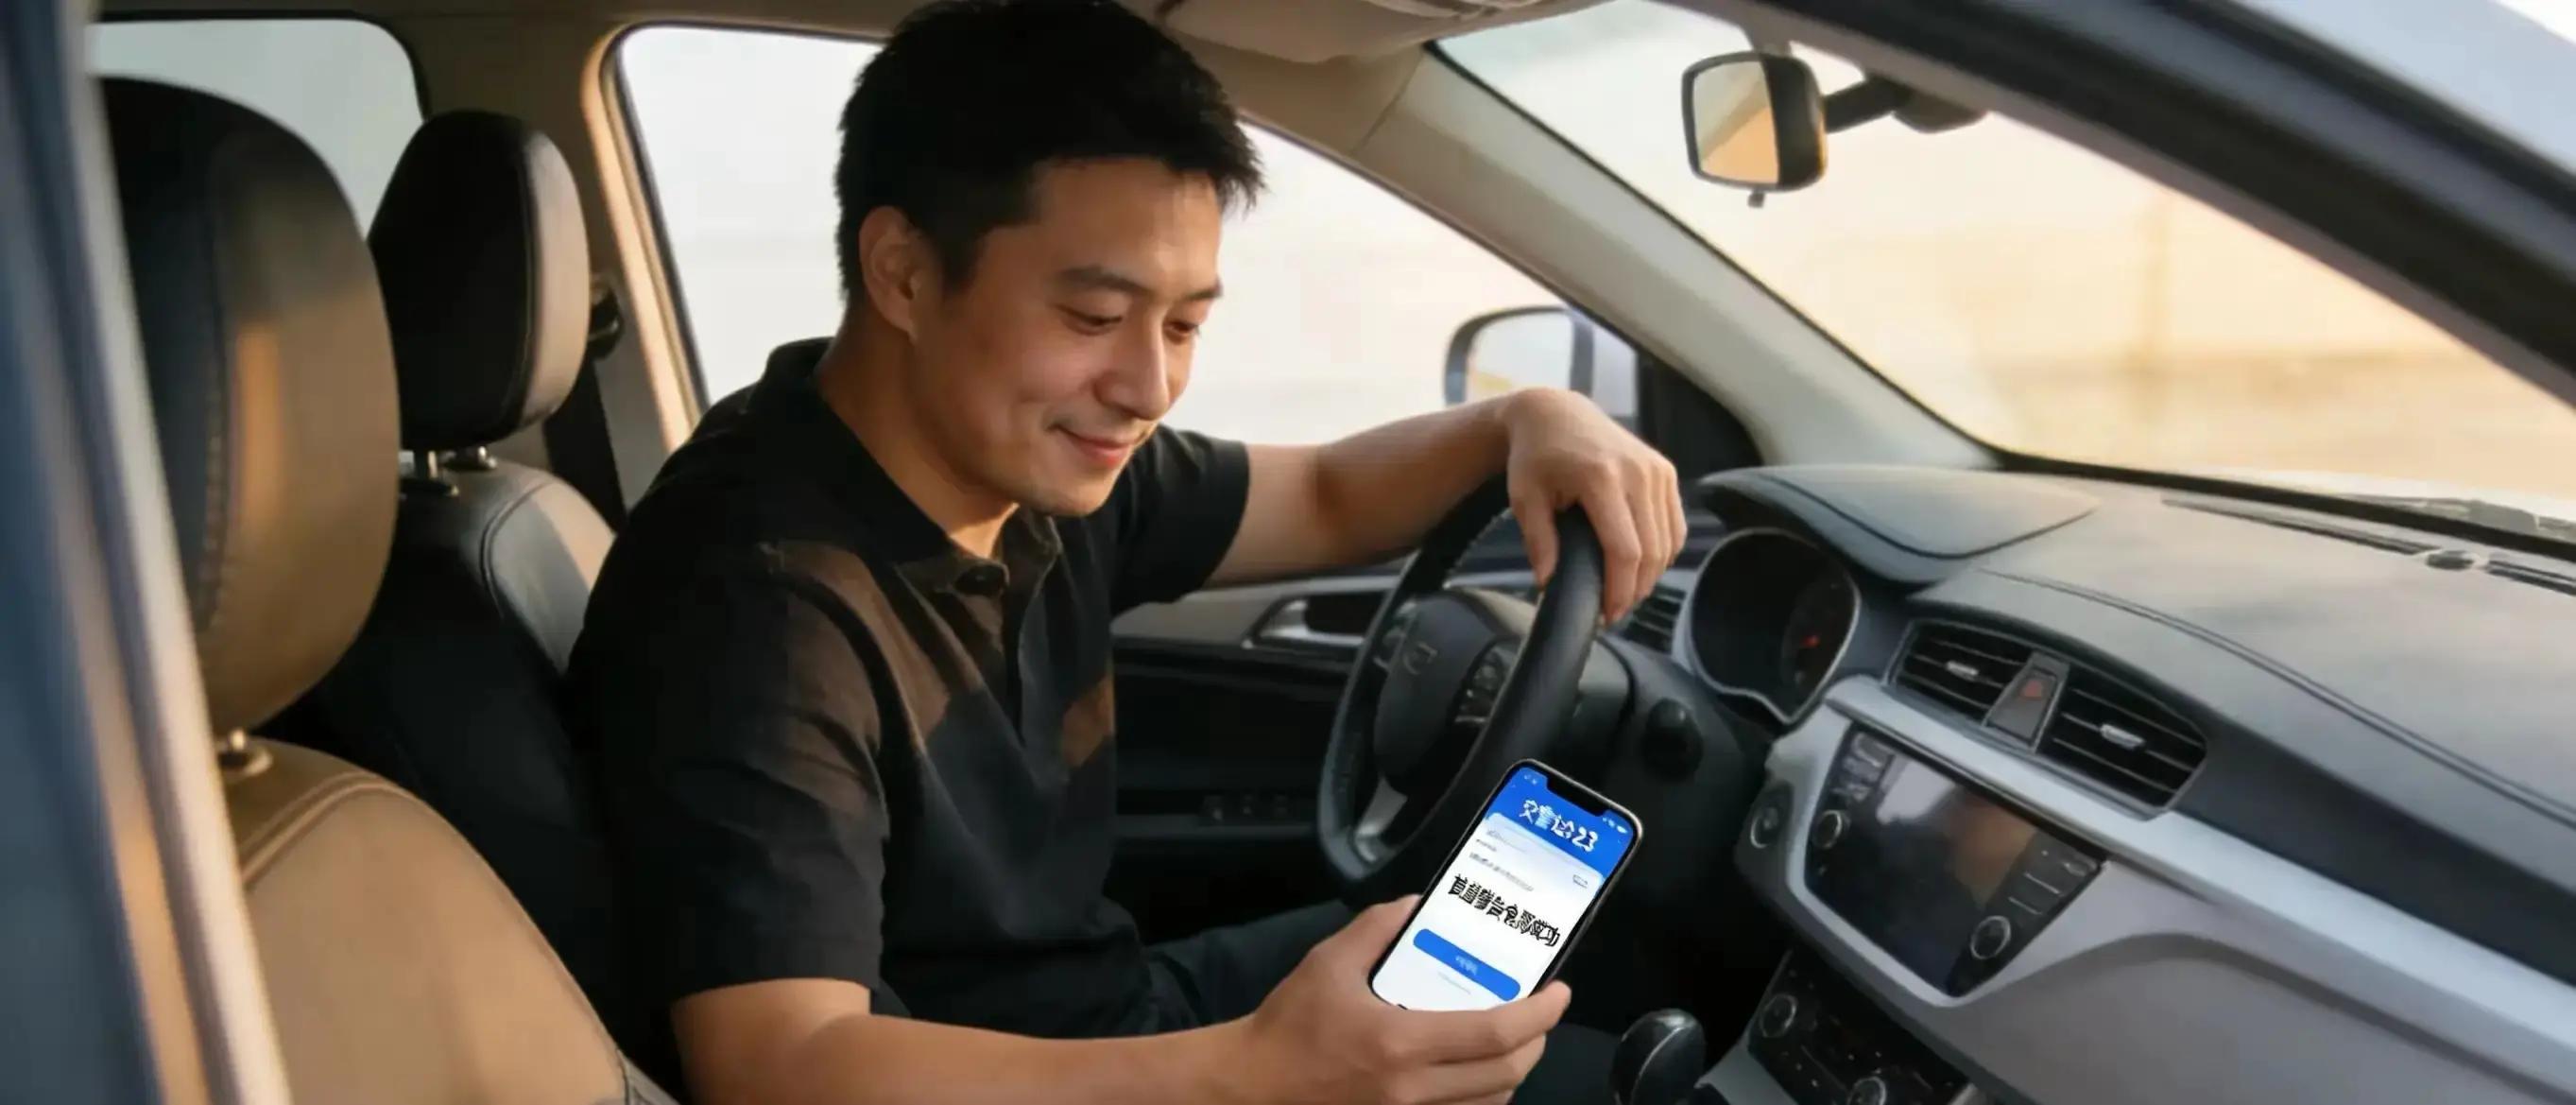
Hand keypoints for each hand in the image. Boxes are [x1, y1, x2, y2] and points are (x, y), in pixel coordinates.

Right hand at [1212, 898, 1569, 1104]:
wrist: (1250, 1088)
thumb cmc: (1287, 1028)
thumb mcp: (1328, 963)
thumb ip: (1376, 927)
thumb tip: (1415, 905)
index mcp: (1401, 1044)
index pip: (1496, 1033)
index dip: (1540, 1013)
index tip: (1558, 992)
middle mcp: (1413, 1090)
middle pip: (1506, 1075)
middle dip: (1536, 1042)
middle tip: (1538, 1013)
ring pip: (1490, 1104)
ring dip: (1511, 1073)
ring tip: (1510, 1041)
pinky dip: (1481, 1098)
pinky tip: (1474, 1074)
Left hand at [1500, 389, 1685, 623]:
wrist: (1556, 413)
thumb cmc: (1536, 457)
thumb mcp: (1524, 497)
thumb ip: (1539, 540)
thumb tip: (1549, 583)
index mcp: (1601, 478)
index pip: (1625, 549)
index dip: (1620, 589)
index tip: (1607, 613)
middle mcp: (1638, 473)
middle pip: (1652, 551)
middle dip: (1636, 590)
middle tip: (1614, 611)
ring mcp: (1657, 470)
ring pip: (1669, 541)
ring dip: (1652, 575)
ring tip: (1626, 592)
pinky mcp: (1666, 471)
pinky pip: (1675, 524)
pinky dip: (1663, 551)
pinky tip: (1641, 566)